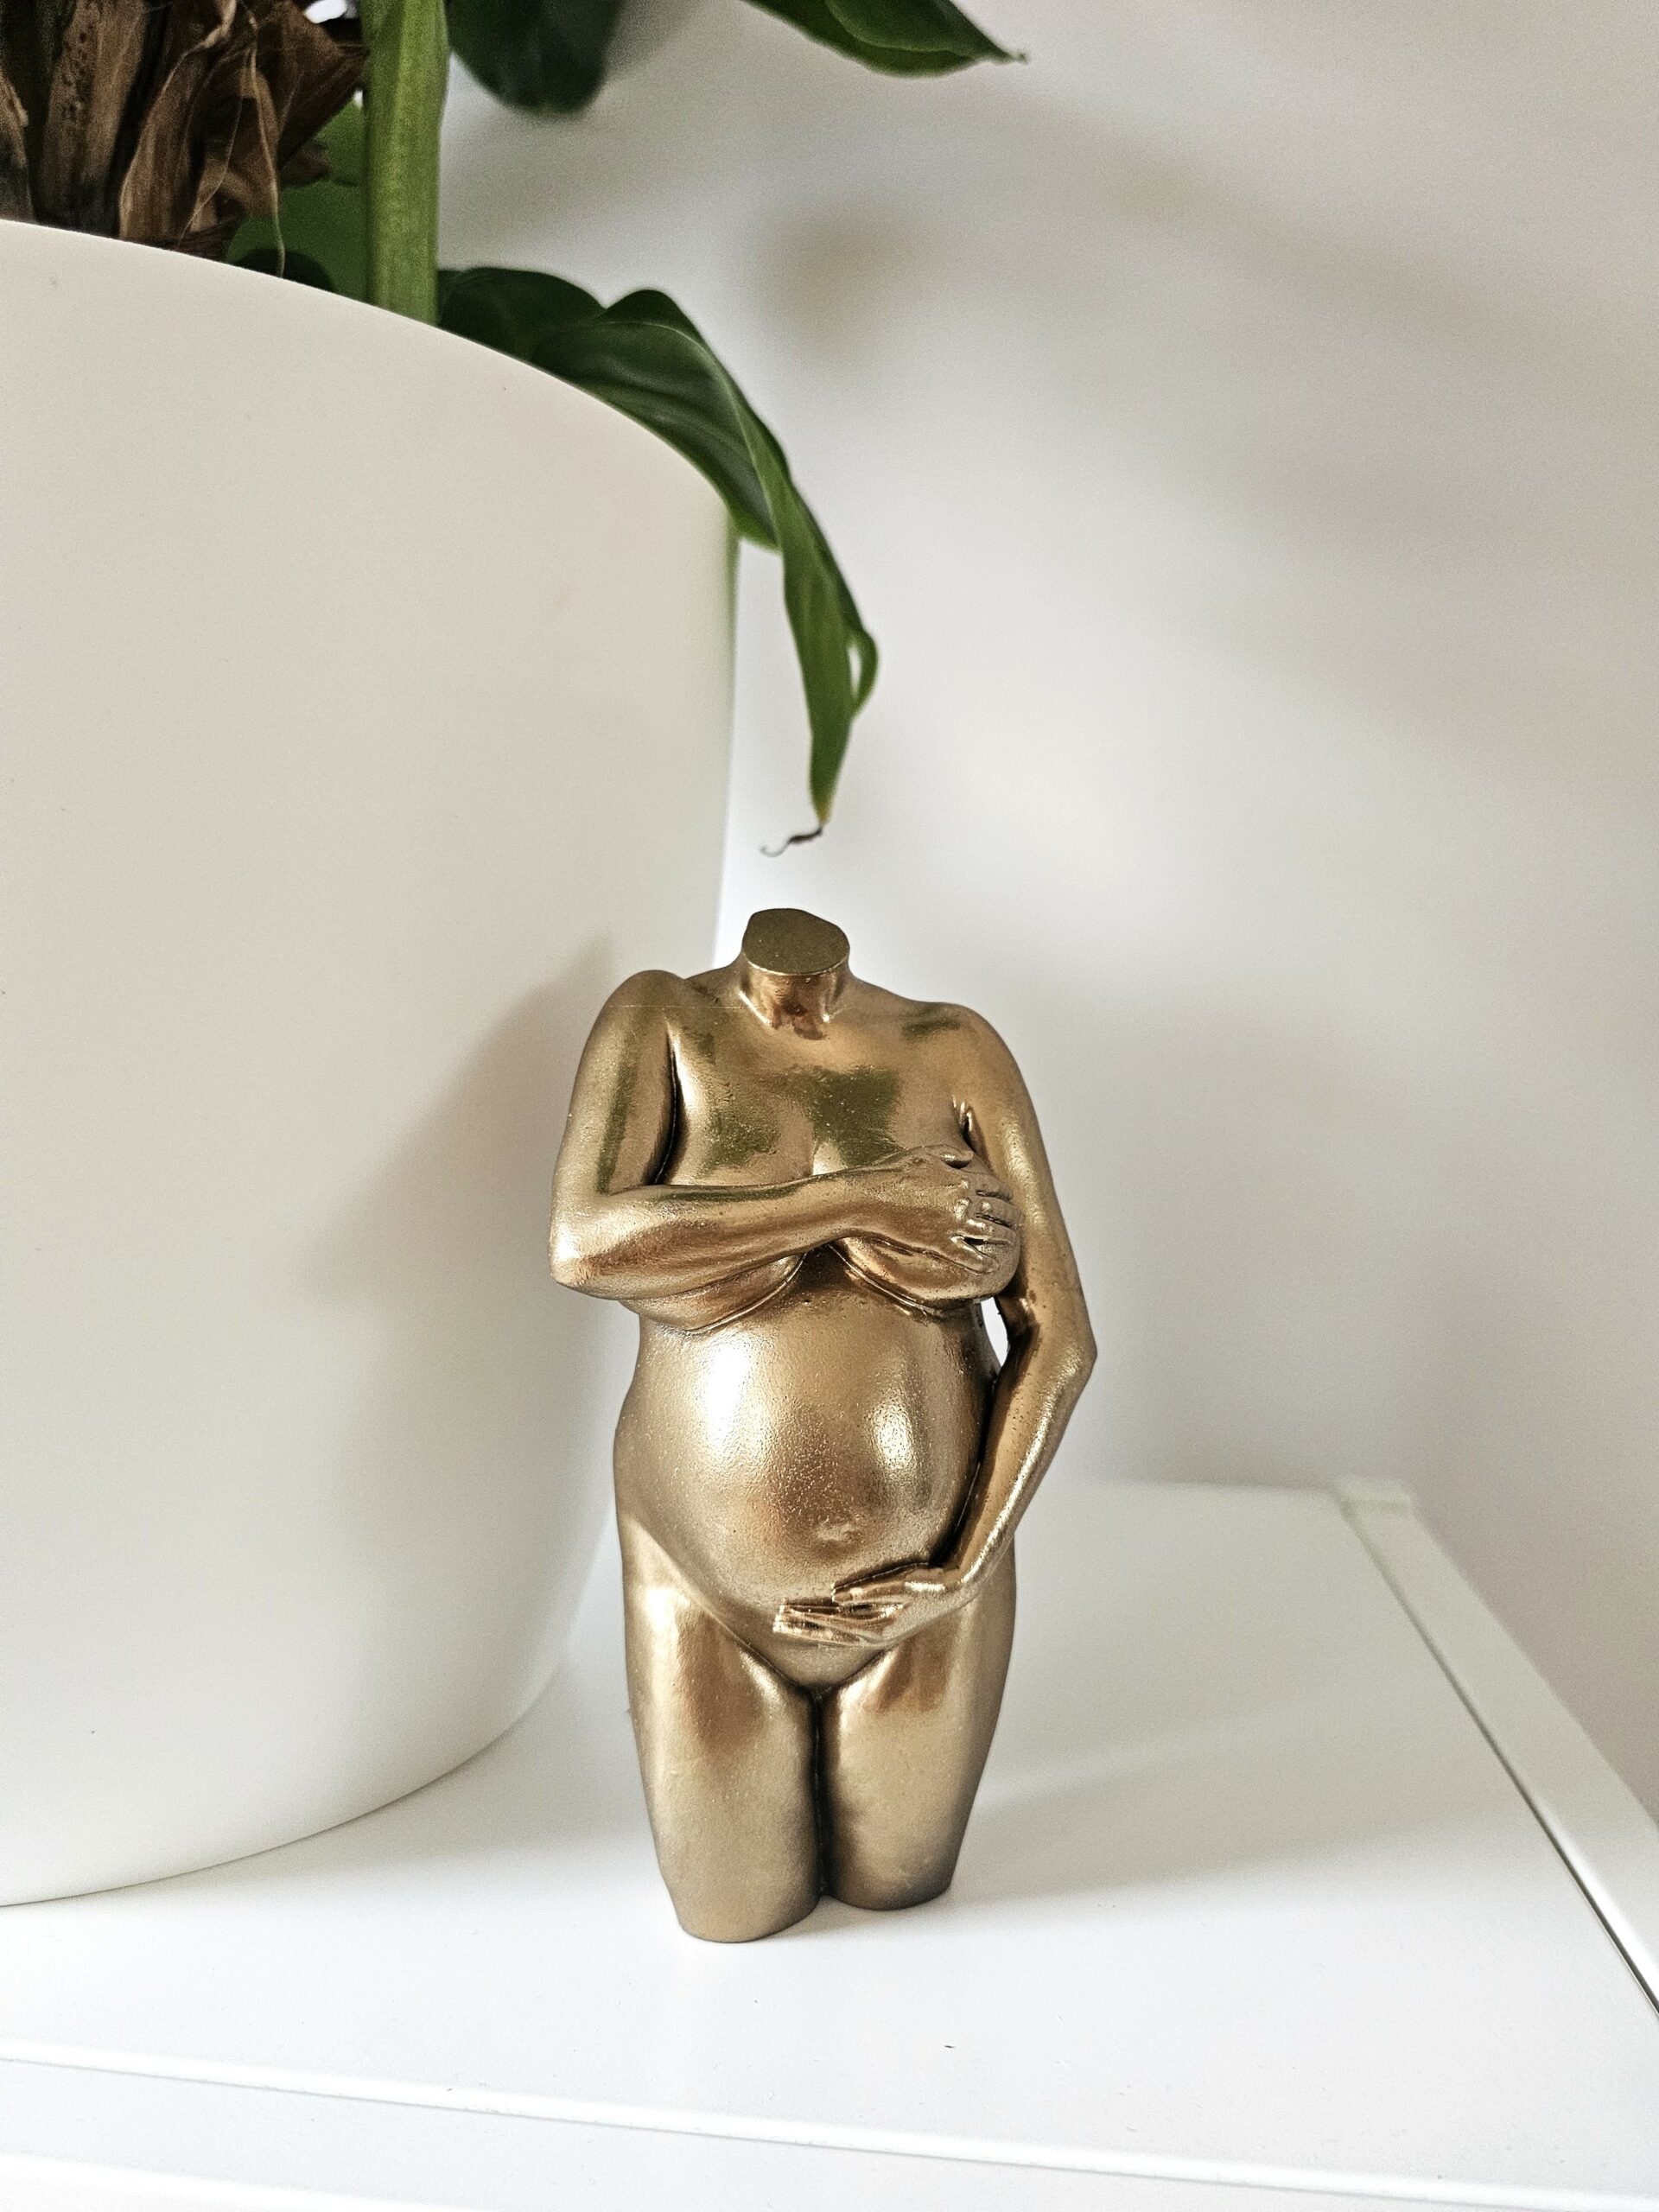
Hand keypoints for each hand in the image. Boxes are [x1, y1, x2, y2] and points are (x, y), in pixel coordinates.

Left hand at [773, 1558, 973, 1649]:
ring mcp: (881, 1634)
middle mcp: (877, 1635)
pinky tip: (819, 1637)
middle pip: (829, 1633)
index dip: (806, 1617)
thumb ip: (869, 1591)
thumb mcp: (901, 1582)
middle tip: (774, 1622)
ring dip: (811, 1631)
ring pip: (837, 1636)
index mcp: (878, 1626)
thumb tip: (837, 1596)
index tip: (782, 1612)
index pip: (832, 1622)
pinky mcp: (885, 1628)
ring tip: (787, 1627)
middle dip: (801, 1627)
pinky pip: (850, 1636)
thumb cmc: (930, 1582)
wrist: (956, 1591)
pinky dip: (830, 1636)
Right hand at [858, 1144, 1020, 1275]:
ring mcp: (953, 1225)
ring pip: (990, 1233)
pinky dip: (983, 1263)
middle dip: (1012, 1216)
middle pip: (998, 1210)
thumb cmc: (893, 1172)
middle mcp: (964, 1201)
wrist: (871, 1197)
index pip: (995, 1187)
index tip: (1009, 1199)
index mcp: (962, 1179)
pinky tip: (992, 1266)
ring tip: (1012, 1241)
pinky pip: (969, 1257)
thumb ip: (950, 1154)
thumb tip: (968, 1157)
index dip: (1005, 1194)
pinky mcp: (941, 1244)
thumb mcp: (925, 1153)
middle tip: (1020, 1221)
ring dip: (1005, 1238)